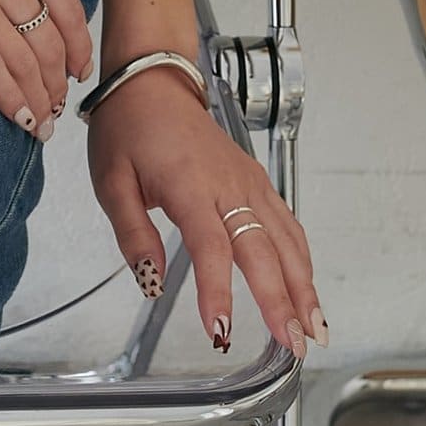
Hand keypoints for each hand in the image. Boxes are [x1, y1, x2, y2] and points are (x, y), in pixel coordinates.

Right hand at [0, 0, 92, 136]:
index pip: (68, 9)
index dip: (77, 48)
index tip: (76, 72)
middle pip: (50, 42)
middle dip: (58, 82)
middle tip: (58, 106)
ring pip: (23, 61)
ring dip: (39, 98)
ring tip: (42, 122)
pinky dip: (9, 97)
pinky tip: (19, 116)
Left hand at [86, 65, 326, 357]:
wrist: (151, 81)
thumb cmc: (129, 128)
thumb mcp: (110, 181)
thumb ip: (133, 235)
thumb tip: (151, 282)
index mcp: (188, 184)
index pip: (210, 247)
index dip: (217, 292)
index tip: (219, 332)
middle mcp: (227, 182)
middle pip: (262, 247)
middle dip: (281, 300)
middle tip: (294, 344)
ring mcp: (247, 179)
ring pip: (285, 237)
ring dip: (304, 284)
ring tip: (314, 328)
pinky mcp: (254, 177)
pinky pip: (285, 220)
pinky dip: (301, 257)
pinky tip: (306, 285)